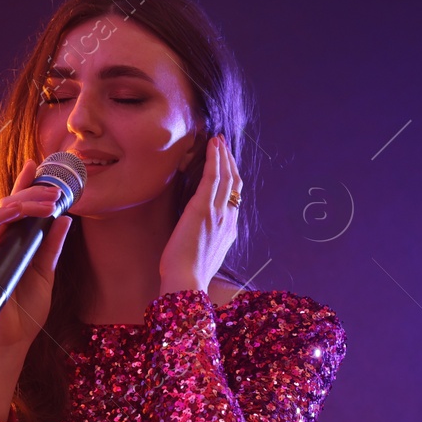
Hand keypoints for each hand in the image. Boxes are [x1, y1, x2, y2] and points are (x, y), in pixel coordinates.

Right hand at [0, 157, 72, 355]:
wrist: (12, 340)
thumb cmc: (26, 311)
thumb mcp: (46, 273)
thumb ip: (52, 246)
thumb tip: (65, 219)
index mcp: (16, 244)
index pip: (20, 209)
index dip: (27, 186)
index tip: (38, 165)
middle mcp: (1, 244)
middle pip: (11, 205)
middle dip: (31, 190)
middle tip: (53, 184)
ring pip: (0, 213)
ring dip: (23, 201)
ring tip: (47, 198)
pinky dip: (1, 217)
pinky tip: (18, 210)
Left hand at [159, 134, 241, 294]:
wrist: (187, 282)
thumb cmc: (189, 274)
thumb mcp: (204, 255)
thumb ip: (207, 240)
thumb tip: (200, 231)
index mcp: (229, 231)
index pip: (234, 199)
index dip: (232, 179)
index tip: (227, 165)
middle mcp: (228, 219)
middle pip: (234, 184)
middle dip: (230, 162)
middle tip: (223, 145)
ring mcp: (218, 213)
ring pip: (225, 176)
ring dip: (222, 155)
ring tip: (218, 140)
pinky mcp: (203, 208)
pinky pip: (212, 177)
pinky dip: (214, 159)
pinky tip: (211, 146)